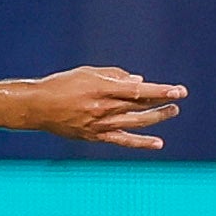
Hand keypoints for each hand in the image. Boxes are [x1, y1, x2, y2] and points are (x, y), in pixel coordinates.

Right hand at [27, 66, 185, 149]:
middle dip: (162, 102)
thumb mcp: (87, 73)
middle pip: (140, 106)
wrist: (37, 107)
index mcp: (101, 89)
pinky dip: (141, 142)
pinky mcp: (95, 136)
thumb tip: (139, 82)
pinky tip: (157, 143)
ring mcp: (100, 125)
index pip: (138, 91)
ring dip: (157, 118)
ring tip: (172, 112)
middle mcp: (103, 108)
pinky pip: (122, 140)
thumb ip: (114, 75)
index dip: (160, 91)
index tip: (178, 90)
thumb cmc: (60, 85)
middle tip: (179, 98)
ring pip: (136, 122)